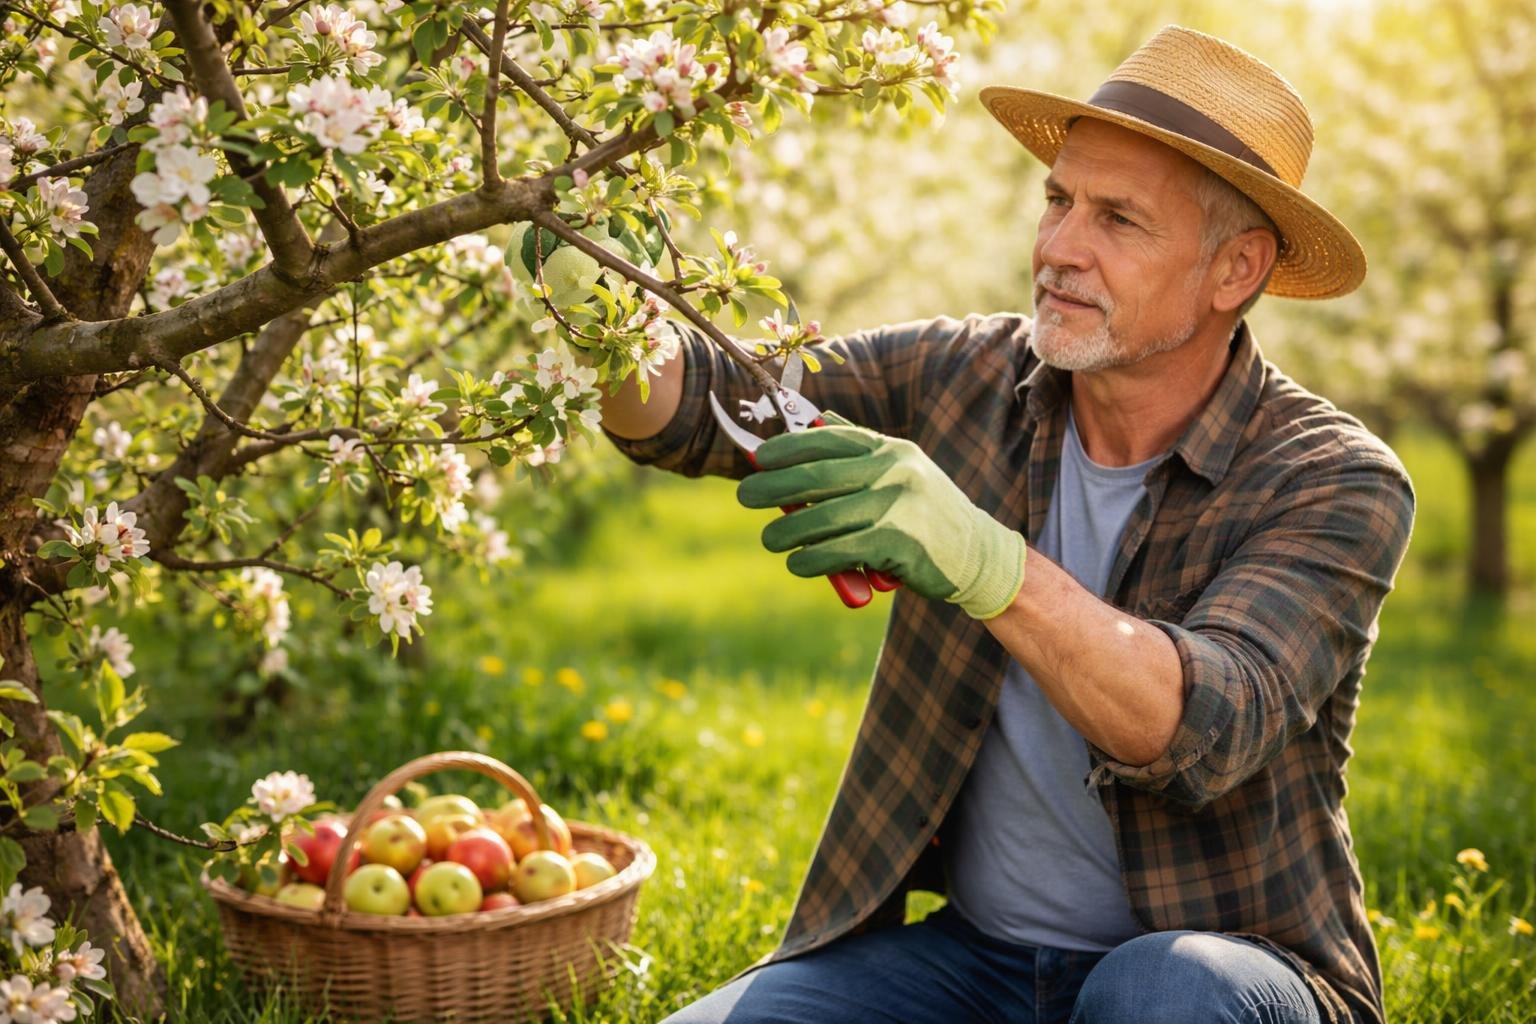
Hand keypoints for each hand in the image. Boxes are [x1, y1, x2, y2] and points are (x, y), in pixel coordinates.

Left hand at [736, 410, 1026, 618]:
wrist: (977, 555)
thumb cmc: (926, 514)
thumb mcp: (901, 470)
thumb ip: (859, 447)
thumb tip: (813, 422)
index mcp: (889, 450)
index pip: (827, 439)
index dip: (787, 447)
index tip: (758, 458)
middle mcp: (893, 471)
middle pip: (816, 476)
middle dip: (773, 486)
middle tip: (746, 495)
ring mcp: (896, 507)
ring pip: (822, 518)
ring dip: (786, 531)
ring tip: (770, 539)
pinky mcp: (896, 544)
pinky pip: (838, 551)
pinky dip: (811, 560)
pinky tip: (797, 564)